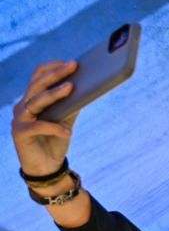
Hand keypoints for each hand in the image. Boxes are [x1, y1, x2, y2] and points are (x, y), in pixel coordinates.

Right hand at [11, 60, 79, 175]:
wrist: (46, 169)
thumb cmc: (55, 142)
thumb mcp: (66, 121)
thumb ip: (71, 106)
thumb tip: (87, 88)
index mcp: (32, 100)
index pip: (38, 76)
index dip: (53, 67)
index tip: (71, 62)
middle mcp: (23, 106)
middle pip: (37, 84)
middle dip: (56, 73)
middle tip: (73, 66)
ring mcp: (19, 119)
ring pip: (36, 101)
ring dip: (54, 93)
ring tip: (71, 88)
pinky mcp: (20, 134)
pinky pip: (39, 126)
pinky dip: (55, 127)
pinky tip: (68, 131)